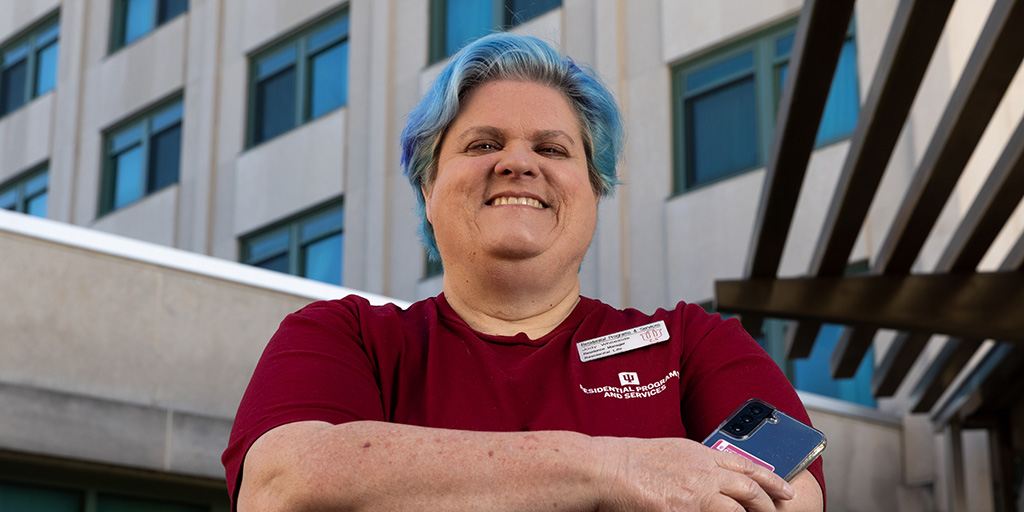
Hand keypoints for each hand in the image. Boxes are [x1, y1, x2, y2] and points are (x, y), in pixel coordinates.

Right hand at [595, 436, 795, 510]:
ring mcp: (697, 490)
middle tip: (781, 510)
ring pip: (740, 507)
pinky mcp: (686, 508)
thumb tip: (705, 479)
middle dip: (770, 502)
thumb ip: (691, 465)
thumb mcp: (668, 454)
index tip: (785, 488)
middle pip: (750, 487)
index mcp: (698, 453)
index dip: (770, 478)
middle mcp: (703, 469)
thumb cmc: (626, 462)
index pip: (745, 464)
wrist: (605, 467)